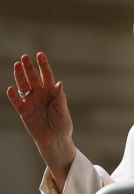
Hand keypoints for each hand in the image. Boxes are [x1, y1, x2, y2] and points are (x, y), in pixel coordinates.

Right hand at [7, 52, 74, 192]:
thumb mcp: (63, 110)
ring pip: (24, 86)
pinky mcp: (24, 112)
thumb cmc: (62, 124)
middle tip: (24, 57)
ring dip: (19, 77)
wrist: (55, 140)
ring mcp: (31, 102)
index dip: (43, 65)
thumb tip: (60, 83)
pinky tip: (10, 89)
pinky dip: (13, 96)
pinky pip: (17, 102)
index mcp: (52, 92)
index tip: (40, 54)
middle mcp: (41, 94)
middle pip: (33, 78)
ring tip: (16, 65)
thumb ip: (60, 97)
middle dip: (29, 67)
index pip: (47, 75)